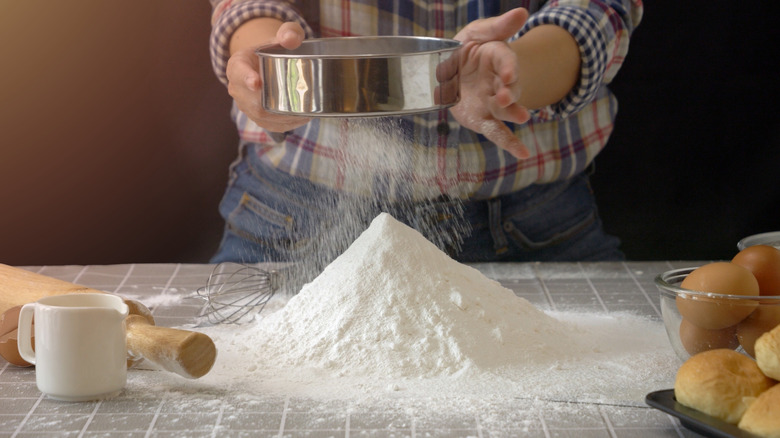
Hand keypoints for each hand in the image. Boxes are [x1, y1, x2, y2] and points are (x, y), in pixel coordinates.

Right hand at [226, 22, 309, 132]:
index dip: (246, 77)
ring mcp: (245, 105)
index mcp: (238, 64)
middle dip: (274, 103)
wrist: (267, 63)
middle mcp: (237, 87)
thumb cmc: (275, 48)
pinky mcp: (256, 117)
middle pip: (253, 100)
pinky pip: (269, 125)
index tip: (256, 82)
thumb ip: (289, 32)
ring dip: (283, 117)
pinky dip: (286, 124)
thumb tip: (292, 39)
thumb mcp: (282, 34)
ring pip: (261, 116)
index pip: (239, 71)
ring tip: (306, 113)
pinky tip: (302, 119)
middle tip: (300, 103)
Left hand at [450, 8, 530, 158]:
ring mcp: (492, 103)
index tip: (509, 74)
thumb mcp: (475, 33)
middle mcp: (499, 82)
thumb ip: (497, 26)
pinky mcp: (483, 119)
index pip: (506, 60)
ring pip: (506, 110)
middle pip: (510, 87)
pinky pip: (496, 132)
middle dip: (510, 92)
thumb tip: (522, 12)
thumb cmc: (462, 50)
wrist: (446, 73)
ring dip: (513, 113)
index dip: (509, 67)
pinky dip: (510, 144)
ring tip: (522, 118)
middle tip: (505, 96)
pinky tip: (523, 154)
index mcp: (497, 57)